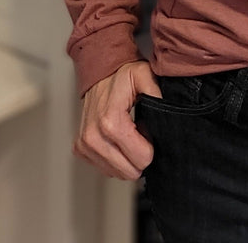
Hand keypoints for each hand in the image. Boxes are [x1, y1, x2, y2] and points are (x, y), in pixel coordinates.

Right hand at [74, 60, 162, 179]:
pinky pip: (105, 169)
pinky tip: (118, 139)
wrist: (99, 73)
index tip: (148, 130)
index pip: (141, 158)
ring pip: (117, 173)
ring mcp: (84, 145)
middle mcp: (93, 137)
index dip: (151, 147)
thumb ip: (158, 94)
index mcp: (110, 122)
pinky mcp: (80, 149)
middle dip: (140, 155)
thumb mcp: (145, 75)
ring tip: (129, 134)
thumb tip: (167, 118)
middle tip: (140, 132)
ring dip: (127, 157)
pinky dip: (115, 158)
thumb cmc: (122, 76)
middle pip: (129, 171)